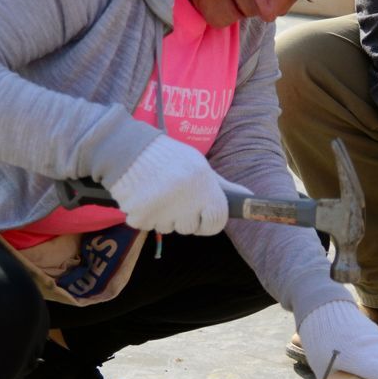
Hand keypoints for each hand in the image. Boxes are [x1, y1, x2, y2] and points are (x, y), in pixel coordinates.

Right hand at [110, 134, 232, 235]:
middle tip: (174, 197)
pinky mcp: (140, 218)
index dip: (210, 221)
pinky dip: (144, 215)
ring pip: (168, 229)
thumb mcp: (199, 166)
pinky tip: (142, 195)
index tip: (202, 216)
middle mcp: (185, 200)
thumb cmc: (169, 157)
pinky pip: (147, 226)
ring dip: (164, 216)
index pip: (217, 221)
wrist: (128, 150)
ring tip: (156, 192)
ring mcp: (162, 211)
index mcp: (203, 185)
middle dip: (184, 218)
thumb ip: (223, 186)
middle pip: (190, 228)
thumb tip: (249, 196)